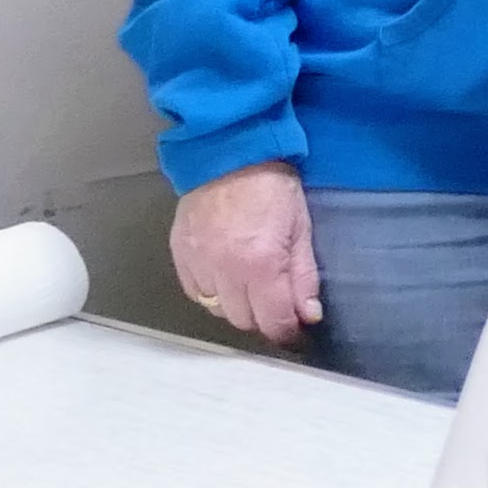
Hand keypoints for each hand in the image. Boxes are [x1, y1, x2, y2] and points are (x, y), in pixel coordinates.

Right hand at [170, 162, 320, 343]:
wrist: (228, 152)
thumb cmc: (273, 186)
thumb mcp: (301, 228)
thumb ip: (304, 275)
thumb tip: (308, 314)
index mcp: (260, 265)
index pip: (272, 321)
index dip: (287, 333)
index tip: (296, 334)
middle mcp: (224, 271)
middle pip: (243, 321)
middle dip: (263, 318)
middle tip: (276, 303)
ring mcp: (197, 263)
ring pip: (217, 310)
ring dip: (237, 306)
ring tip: (251, 286)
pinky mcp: (179, 254)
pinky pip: (195, 292)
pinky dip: (211, 293)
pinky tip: (226, 277)